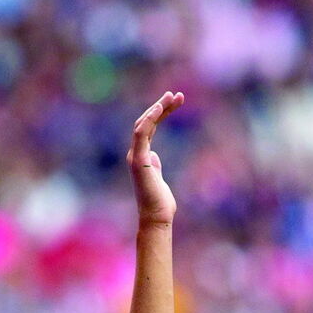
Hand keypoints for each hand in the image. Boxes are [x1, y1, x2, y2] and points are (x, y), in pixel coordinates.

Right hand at [127, 91, 184, 225]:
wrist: (156, 217)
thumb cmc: (160, 202)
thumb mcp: (159, 179)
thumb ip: (156, 166)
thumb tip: (155, 157)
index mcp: (142, 155)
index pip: (150, 127)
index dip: (161, 113)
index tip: (175, 101)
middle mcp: (136, 153)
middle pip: (146, 122)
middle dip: (161, 106)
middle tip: (177, 95)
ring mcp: (136, 156)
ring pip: (144, 124)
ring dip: (158, 109)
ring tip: (172, 97)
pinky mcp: (139, 161)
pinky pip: (141, 134)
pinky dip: (149, 120)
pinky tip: (159, 108)